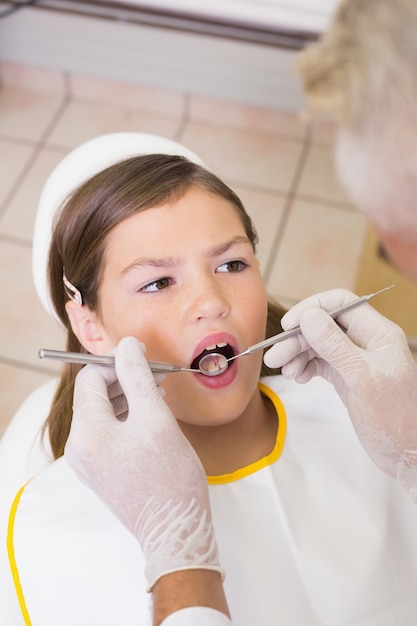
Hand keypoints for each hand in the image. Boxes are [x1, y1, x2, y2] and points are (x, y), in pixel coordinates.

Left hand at [65, 336, 222, 589]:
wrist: (174, 529)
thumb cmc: (169, 476)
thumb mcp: (156, 416)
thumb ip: (138, 376)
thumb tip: (128, 345)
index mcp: (87, 432)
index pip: (91, 377)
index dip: (117, 362)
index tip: (145, 359)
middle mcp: (79, 447)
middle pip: (95, 394)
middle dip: (125, 379)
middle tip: (157, 376)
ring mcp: (88, 461)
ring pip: (103, 412)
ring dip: (128, 397)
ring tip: (158, 394)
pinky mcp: (100, 470)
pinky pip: (107, 432)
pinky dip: (127, 418)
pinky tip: (151, 416)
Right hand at [263, 289, 416, 498]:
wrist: (405, 453)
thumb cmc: (394, 416)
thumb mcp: (361, 378)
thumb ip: (334, 345)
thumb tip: (308, 316)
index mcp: (377, 333)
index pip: (341, 303)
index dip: (313, 308)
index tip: (289, 325)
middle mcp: (365, 342)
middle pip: (324, 326)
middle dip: (298, 338)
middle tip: (275, 356)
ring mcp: (355, 360)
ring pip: (319, 345)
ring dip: (298, 354)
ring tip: (283, 370)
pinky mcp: (346, 377)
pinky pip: (320, 363)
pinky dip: (306, 367)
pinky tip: (298, 377)